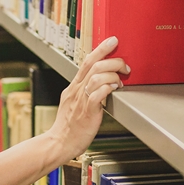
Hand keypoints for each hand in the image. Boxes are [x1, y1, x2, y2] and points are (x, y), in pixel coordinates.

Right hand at [46, 36, 129, 161]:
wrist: (59, 143)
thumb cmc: (68, 127)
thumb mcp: (73, 103)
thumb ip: (84, 91)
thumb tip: (100, 83)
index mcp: (73, 86)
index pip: (86, 61)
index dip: (100, 49)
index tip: (112, 41)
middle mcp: (76, 90)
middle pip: (93, 65)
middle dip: (112, 60)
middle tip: (124, 65)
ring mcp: (81, 100)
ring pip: (96, 76)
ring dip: (113, 74)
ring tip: (120, 81)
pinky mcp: (87, 112)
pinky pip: (97, 94)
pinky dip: (108, 88)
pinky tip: (114, 89)